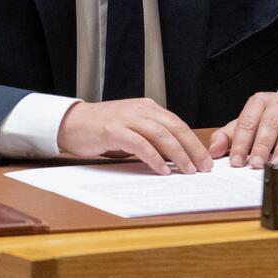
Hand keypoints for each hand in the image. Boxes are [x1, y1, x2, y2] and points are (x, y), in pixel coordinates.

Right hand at [57, 99, 213, 174]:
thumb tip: (174, 158)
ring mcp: (127, 118)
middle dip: (192, 149)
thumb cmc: (102, 129)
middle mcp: (140, 109)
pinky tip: (162, 169)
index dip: (194, 142)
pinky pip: (140, 144)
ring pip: (161, 135)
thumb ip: (151, 138)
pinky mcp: (114, 130)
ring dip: (178, 154)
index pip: (178, 124)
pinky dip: (154, 158)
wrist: (72, 123)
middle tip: (204, 167)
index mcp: (147, 107)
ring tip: (187, 170)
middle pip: (175, 128)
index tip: (205, 159)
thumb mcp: (131, 128)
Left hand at [209, 92, 277, 167]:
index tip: (237, 161)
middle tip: (256, 164)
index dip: (241, 142)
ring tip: (277, 164)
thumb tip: (213, 152)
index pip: (247, 122)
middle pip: (269, 124)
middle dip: (262, 145)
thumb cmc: (271, 120)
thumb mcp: (248, 125)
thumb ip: (229, 137)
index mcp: (258, 102)